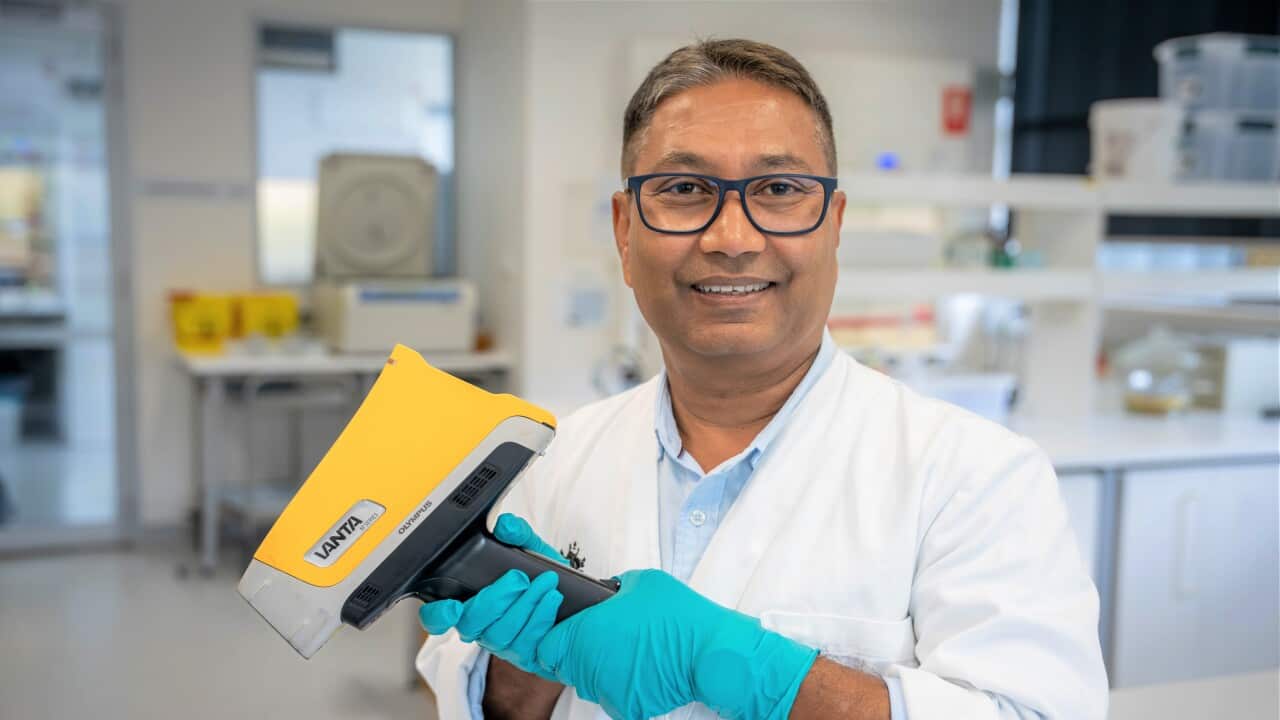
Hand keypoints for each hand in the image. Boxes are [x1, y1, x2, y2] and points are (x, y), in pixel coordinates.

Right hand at [419, 514, 566, 679]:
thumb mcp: (531, 550)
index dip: (438, 615)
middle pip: (470, 624)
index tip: (452, 606)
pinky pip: (526, 643)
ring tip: (546, 583)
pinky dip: (541, 617)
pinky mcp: (524, 656)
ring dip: (524, 605)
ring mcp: (501, 644)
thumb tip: (505, 525)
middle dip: (494, 599)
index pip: (437, 616)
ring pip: (499, 634)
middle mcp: (481, 626)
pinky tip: (552, 599)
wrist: (575, 603)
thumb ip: (517, 533)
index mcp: (470, 601)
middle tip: (519, 579)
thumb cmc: (541, 576)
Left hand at [535, 569, 817, 719]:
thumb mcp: (639, 582)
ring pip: (587, 682)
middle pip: (562, 665)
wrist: (711, 653)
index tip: (568, 630)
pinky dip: (623, 684)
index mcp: (583, 635)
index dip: (553, 637)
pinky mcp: (627, 708)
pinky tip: (643, 668)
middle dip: (575, 652)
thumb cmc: (678, 616)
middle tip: (602, 637)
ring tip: (628, 650)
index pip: (544, 646)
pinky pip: (613, 696)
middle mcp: (588, 667)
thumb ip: (611, 588)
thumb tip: (605, 593)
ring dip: (598, 669)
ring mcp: (606, 692)